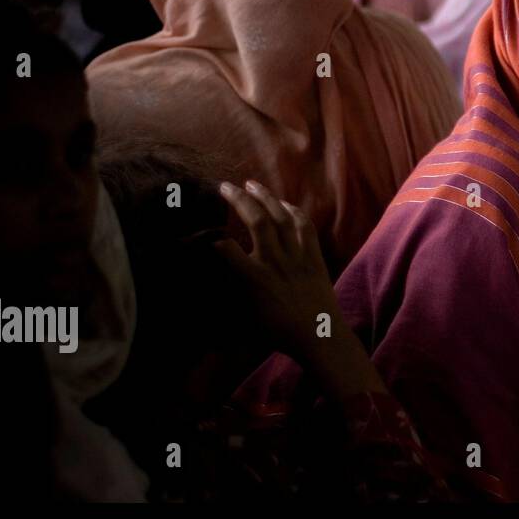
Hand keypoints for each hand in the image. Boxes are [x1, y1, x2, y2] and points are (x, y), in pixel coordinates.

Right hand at [214, 180, 338, 362]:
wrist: (318, 334)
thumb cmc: (278, 332)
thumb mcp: (245, 319)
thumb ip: (226, 300)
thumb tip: (204, 297)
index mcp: (254, 278)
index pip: (225, 249)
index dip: (210, 237)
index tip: (199, 229)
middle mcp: (274, 261)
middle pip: (256, 220)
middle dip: (238, 199)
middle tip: (225, 186)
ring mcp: (296, 255)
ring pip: (281, 217)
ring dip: (266, 197)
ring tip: (252, 184)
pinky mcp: (314, 255)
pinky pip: (305, 226)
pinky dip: (294, 211)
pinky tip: (284, 203)